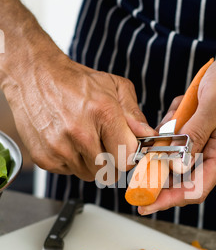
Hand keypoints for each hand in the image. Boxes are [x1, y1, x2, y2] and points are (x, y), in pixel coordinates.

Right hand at [1, 47, 153, 181]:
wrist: (33, 74)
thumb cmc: (75, 81)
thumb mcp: (113, 86)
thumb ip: (134, 113)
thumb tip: (148, 135)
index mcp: (103, 113)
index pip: (128, 158)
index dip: (130, 156)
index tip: (126, 150)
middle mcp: (80, 134)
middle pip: (109, 172)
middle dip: (112, 162)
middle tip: (105, 145)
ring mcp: (60, 148)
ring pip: (89, 175)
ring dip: (91, 163)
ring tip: (84, 140)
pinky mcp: (45, 158)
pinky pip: (68, 172)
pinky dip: (71, 162)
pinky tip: (68, 142)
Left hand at [138, 47, 215, 214]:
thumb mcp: (215, 103)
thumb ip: (196, 133)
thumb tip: (177, 164)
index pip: (195, 189)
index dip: (169, 200)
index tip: (145, 204)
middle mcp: (212, 154)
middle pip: (180, 178)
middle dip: (158, 171)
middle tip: (140, 164)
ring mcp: (203, 144)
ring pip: (173, 154)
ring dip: (167, 138)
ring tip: (180, 110)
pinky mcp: (195, 132)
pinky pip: (174, 136)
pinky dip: (171, 124)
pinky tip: (181, 106)